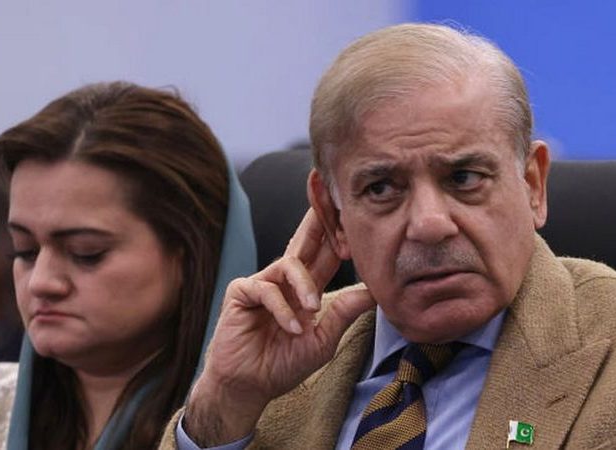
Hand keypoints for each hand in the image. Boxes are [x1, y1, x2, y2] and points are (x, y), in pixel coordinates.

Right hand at [184, 209, 374, 445]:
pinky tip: (292, 328)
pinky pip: (267, 289)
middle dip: (318, 216)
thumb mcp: (323, 339)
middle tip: (330, 194)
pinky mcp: (241, 292)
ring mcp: (262, 283)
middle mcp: (285, 280)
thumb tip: (373, 291)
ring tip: (311, 311)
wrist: (250, 386)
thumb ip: (344, 313)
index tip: (358, 217)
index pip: (327, 253)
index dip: (340, 235)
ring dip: (305, 286)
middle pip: (305, 239)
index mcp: (306, 288)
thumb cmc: (283, 364)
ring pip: (289, 264)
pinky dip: (282, 310)